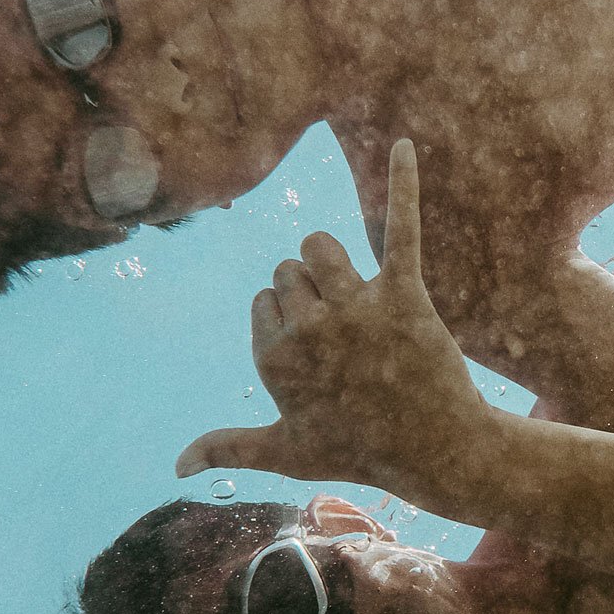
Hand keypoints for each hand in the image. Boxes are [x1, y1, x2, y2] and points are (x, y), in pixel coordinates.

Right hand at [177, 139, 475, 489]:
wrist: (438, 451)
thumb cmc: (360, 452)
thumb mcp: (287, 454)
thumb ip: (228, 449)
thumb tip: (174, 467)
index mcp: (274, 360)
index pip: (264, 300)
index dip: (289, 321)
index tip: (318, 355)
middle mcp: (308, 331)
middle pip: (291, 271)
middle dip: (310, 292)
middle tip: (347, 337)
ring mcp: (355, 310)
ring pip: (321, 245)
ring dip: (331, 259)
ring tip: (356, 292)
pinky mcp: (403, 293)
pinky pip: (399, 227)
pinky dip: (403, 184)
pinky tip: (404, 146)